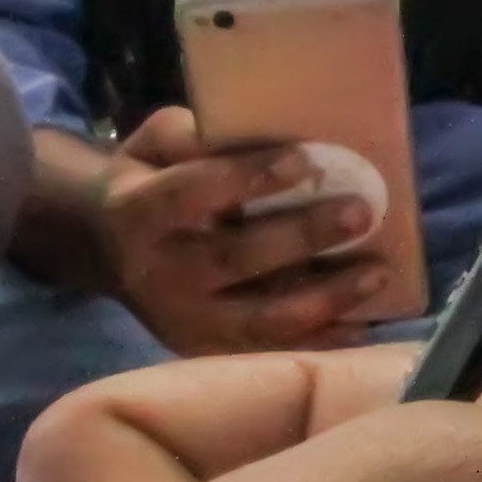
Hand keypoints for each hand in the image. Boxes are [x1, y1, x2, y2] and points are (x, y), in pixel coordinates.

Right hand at [58, 106, 392, 357]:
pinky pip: (269, 350)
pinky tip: (363, 324)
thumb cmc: (147, 180)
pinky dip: (319, 340)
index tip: (305, 160)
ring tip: (377, 274)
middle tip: (360, 212)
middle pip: (234, 259)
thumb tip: (264, 131)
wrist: (104, 248)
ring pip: (259, 318)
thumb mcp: (154, 143)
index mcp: (137, 213)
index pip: (192, 193)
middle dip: (302, 238)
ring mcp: (182, 321)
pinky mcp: (205, 349)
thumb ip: (196, 136)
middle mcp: (156, 274)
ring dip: (324, 297)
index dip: (247, 178)